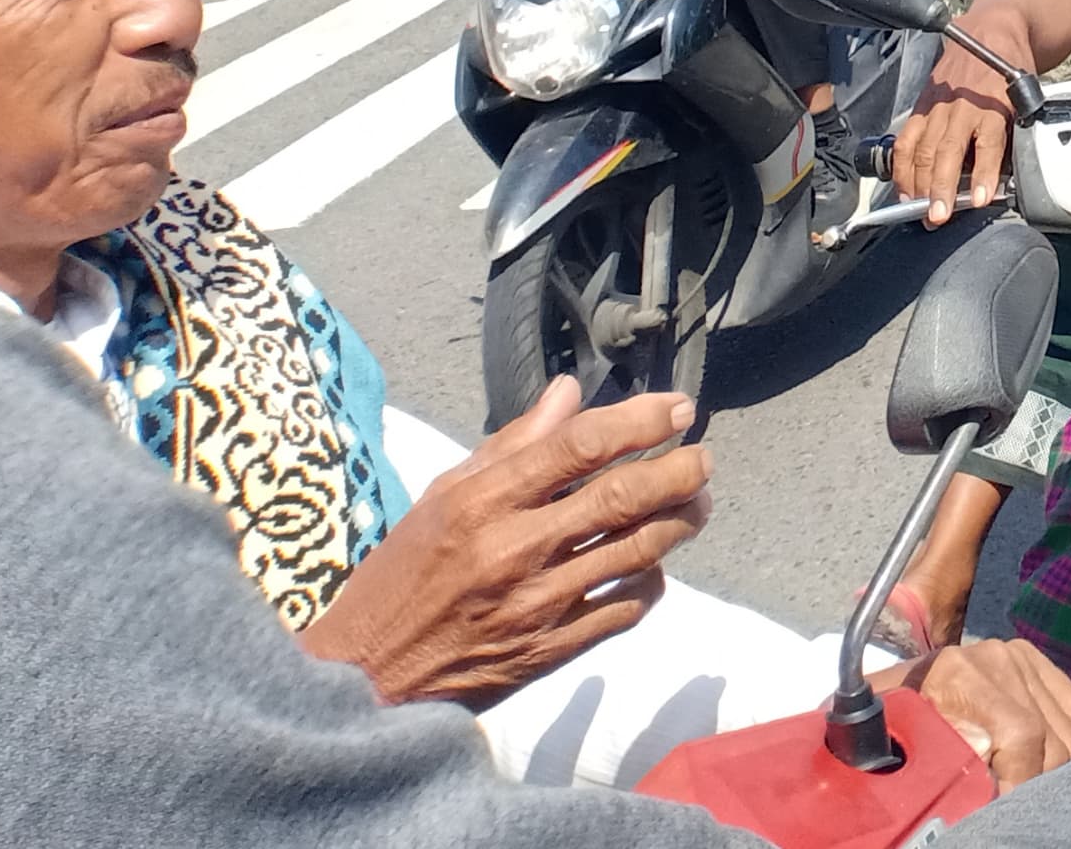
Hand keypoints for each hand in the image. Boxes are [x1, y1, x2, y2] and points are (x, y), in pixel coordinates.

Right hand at [296, 379, 711, 705]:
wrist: (366, 679)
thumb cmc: (401, 577)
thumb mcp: (440, 499)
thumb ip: (511, 445)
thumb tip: (569, 392)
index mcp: (480, 504)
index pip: (578, 447)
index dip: (639, 421)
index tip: (678, 407)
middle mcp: (512, 551)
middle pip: (622, 499)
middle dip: (679, 471)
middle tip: (703, 457)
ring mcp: (534, 606)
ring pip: (636, 552)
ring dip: (681, 522)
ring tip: (698, 503)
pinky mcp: (548, 653)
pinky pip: (624, 611)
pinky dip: (652, 582)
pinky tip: (653, 566)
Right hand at [896, 71, 1017, 227]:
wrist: (992, 32)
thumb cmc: (1011, 70)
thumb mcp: (1025, 99)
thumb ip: (1013, 135)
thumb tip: (1005, 176)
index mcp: (995, 104)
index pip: (989, 142)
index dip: (984, 172)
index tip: (980, 199)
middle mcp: (963, 105)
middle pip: (947, 150)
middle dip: (940, 186)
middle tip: (937, 216)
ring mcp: (938, 105)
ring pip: (922, 148)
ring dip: (918, 183)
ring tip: (919, 209)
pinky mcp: (922, 105)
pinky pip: (906, 139)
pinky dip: (901, 166)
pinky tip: (902, 187)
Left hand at [898, 639, 1070, 789]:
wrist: (897, 688)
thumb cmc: (896, 730)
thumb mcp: (909, 750)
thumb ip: (949, 763)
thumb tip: (993, 787)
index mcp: (958, 673)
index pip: (1022, 734)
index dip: (1023, 781)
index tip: (1007, 809)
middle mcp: (997, 657)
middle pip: (1053, 737)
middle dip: (1038, 780)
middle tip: (1013, 803)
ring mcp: (1020, 656)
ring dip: (1055, 766)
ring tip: (1023, 782)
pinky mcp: (1036, 662)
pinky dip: (1069, 742)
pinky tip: (1044, 759)